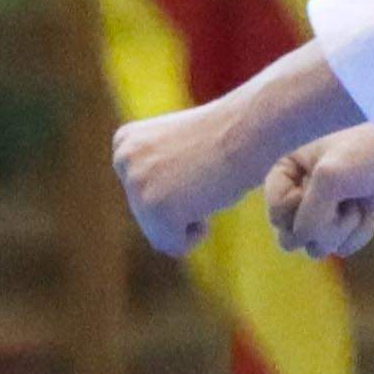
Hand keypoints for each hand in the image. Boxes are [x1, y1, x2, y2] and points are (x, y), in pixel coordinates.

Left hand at [111, 96, 279, 257]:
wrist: (250, 127)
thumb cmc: (228, 140)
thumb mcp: (176, 150)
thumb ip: (157, 173)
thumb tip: (158, 204)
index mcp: (125, 142)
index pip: (142, 194)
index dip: (176, 189)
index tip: (196, 163)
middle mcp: (123, 160)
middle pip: (147, 216)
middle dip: (181, 206)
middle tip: (206, 173)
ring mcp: (135, 183)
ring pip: (159, 232)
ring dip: (189, 217)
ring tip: (206, 182)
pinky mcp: (154, 206)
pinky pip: (173, 246)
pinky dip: (196, 234)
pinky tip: (208, 198)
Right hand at [265, 128, 373, 256]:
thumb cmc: (371, 149)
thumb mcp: (331, 178)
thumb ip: (308, 216)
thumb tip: (303, 243)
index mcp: (286, 167)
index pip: (276, 213)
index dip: (301, 211)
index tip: (326, 190)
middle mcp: (300, 186)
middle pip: (291, 235)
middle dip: (322, 228)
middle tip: (343, 206)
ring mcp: (324, 203)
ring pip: (316, 244)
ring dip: (341, 232)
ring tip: (358, 205)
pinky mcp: (347, 215)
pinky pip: (339, 246)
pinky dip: (356, 235)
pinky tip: (369, 213)